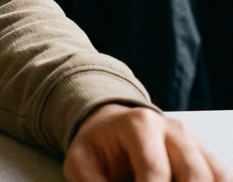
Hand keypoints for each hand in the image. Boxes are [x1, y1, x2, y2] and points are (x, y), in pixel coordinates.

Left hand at [65, 104, 229, 181]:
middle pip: (194, 175)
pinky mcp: (208, 159)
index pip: (155, 169)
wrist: (112, 129)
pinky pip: (222, 179)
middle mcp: (173, 130)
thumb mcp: (81, 163)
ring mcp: (195, 144)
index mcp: (139, 124)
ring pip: (213, 178)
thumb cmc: (97, 147)